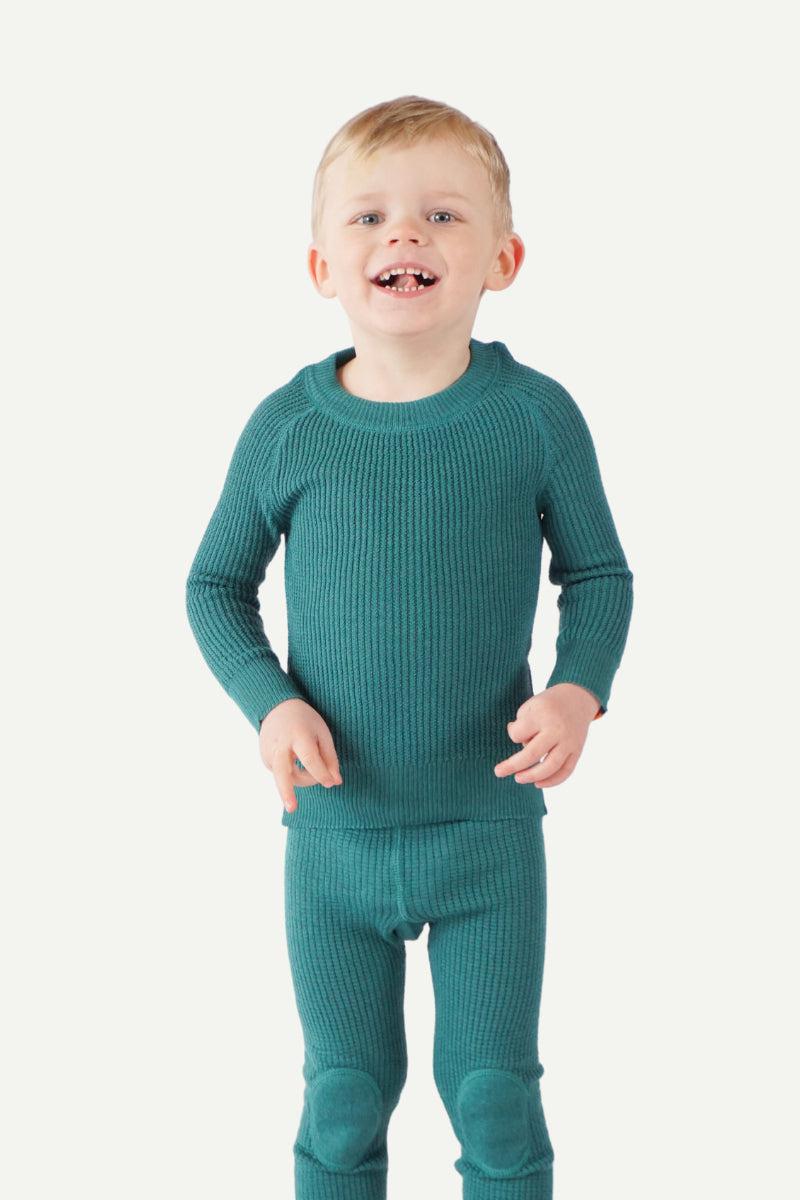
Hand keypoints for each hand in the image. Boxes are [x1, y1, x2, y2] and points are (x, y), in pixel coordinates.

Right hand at [259, 698, 342, 812]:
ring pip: (286, 778)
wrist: (277, 707)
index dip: (321, 773)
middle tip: (292, 808)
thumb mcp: (322, 733)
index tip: (331, 783)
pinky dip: (294, 773)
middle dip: (286, 791)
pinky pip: (282, 774)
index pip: (310, 759)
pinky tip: (295, 759)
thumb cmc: (305, 721)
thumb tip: (335, 782)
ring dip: (302, 779)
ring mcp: (269, 753)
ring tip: (311, 767)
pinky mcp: (265, 760)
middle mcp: (280, 745)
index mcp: (298, 735)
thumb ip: (330, 758)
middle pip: (282, 771)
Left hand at [493, 683, 600, 788]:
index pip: (519, 734)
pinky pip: (566, 771)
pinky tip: (538, 783)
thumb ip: (521, 725)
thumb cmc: (548, 704)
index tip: (514, 731)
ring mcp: (569, 742)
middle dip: (513, 765)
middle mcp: (557, 729)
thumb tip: (517, 742)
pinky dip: (552, 781)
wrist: (577, 699)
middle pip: (533, 754)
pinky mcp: (577, 751)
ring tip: (518, 779)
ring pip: (551, 766)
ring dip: (532, 776)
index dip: (513, 735)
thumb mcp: (531, 705)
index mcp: (543, 714)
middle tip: (498, 772)